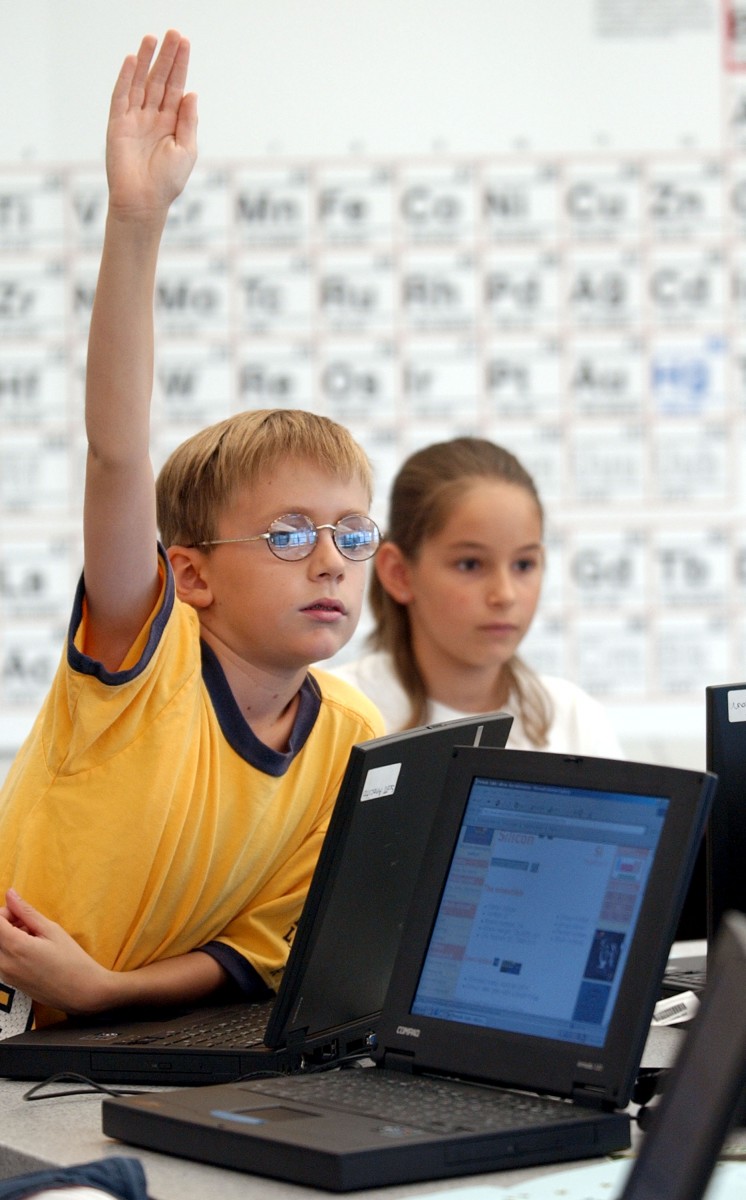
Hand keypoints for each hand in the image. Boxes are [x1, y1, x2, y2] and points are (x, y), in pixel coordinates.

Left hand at [0, 890, 114, 1014]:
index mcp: (16, 947)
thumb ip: (27, 912)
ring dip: (9, 937)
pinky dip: (11, 949)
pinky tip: (32, 950)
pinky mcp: (9, 982)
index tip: (21, 913)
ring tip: (34, 938)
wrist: (82, 992)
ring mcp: (5, 975)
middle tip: (30, 924)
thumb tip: (10, 894)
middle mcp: (4, 964)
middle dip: (7, 924)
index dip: (6, 912)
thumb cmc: (72, 960)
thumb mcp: (52, 930)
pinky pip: (1, 959)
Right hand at [106, 30, 197, 222]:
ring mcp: (134, 119)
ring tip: (153, 38)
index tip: (184, 43)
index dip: (180, 65)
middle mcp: (152, 117)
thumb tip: (192, 92)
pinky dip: (127, 78)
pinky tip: (134, 60)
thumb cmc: (167, 181)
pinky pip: (122, 96)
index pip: (176, 87)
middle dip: (166, 57)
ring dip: (146, 60)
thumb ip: (188, 120)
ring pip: (141, 83)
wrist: (144, 202)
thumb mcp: (186, 149)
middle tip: (173, 32)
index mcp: (170, 123)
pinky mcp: (118, 124)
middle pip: (159, 80)